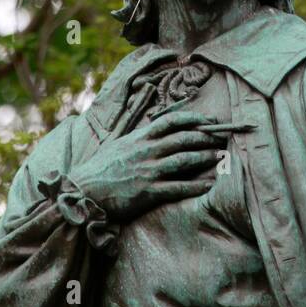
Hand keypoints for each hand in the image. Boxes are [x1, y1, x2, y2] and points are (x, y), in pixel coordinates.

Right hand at [68, 110, 225, 222]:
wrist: (83, 191)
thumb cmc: (100, 167)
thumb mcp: (117, 141)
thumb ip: (135, 128)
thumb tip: (148, 114)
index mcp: (140, 137)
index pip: (171, 121)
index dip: (193, 118)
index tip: (209, 120)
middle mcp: (146, 151)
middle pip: (183, 138)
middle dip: (206, 137)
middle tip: (222, 138)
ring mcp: (148, 171)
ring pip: (184, 160)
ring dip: (205, 158)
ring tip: (219, 157)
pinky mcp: (148, 192)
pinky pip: (177, 188)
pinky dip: (195, 186)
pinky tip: (208, 185)